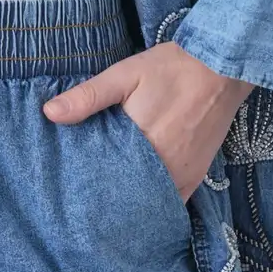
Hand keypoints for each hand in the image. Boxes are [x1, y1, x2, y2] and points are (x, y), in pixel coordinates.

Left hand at [42, 42, 253, 202]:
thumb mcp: (125, 73)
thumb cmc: (171, 68)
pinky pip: (173, 201)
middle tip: (83, 200)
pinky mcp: (197, 175)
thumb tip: (50, 114)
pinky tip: (138, 203)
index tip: (69, 190)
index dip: (86, 186)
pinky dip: (155, 204)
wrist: (223, 67)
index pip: (106, 179)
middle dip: (106, 198)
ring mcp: (184, 175)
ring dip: (130, 202)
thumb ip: (89, 96)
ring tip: (106, 203)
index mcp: (143, 145)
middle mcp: (166, 168)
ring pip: (149, 202)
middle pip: (128, 196)